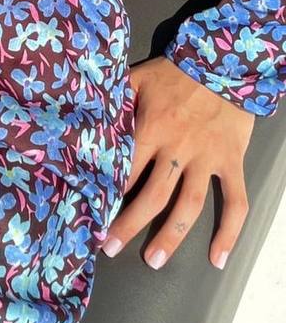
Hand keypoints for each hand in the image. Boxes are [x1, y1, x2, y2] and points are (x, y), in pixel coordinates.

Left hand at [100, 56, 254, 269]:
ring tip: (154, 260)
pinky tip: (217, 258)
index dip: (107, 194)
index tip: (91, 214)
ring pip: (190, 205)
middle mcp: (178, 149)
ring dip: (172, 236)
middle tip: (111, 249)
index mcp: (152, 129)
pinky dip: (230, 232)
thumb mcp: (138, 78)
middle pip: (152, 196)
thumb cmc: (175, 71)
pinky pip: (235, 201)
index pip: (125, 170)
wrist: (223, 62)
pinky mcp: (231, 162)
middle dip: (129, 225)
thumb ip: (114, 99)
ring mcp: (207, 159)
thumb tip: (86, 117)